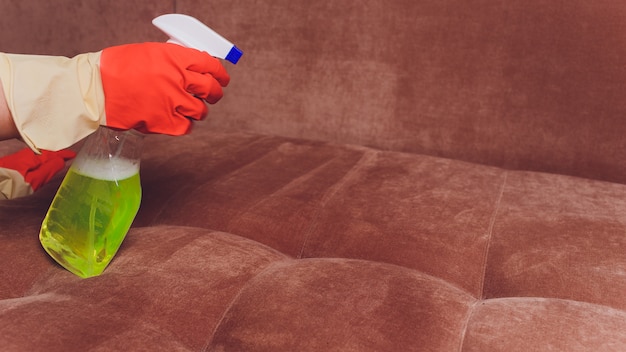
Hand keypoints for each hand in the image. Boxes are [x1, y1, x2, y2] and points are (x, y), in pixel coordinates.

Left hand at [0, 148, 75, 197]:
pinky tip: (43, 166)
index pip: (52, 154)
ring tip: (58, 161)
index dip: (64, 155)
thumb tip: (61, 162)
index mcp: (33, 157)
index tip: (72, 155)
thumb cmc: (11, 185)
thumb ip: (48, 170)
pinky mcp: (17, 162)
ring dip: (49, 159)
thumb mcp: (33, 180)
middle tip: (68, 157)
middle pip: (47, 154)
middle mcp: (27, 155)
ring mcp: (21, 157)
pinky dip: (42, 162)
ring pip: (40, 157)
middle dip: (57, 156)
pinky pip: (34, 159)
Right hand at [99, 42, 229, 134]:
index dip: (219, 73)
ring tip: (189, 108)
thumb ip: (173, 61)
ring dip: (198, 110)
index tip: (221, 78)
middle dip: (215, 93)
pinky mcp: (164, 122)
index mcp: (174, 57)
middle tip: (213, 95)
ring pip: (201, 110)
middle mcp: (177, 79)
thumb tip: (193, 70)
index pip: (209, 64)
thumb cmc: (117, 69)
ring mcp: (172, 102)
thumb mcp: (149, 53)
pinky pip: (186, 127)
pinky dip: (184, 125)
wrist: (95, 89)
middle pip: (210, 89)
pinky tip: (178, 121)